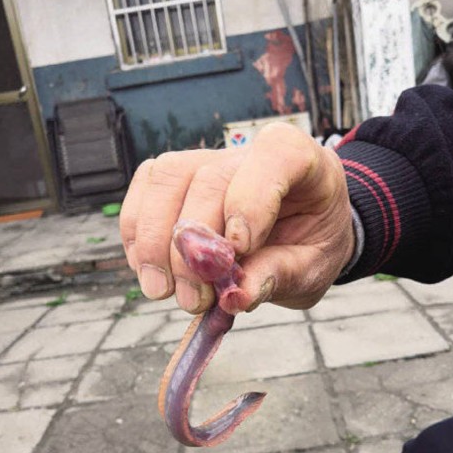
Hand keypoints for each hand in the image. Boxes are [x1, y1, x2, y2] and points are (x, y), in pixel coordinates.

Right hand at [120, 122, 354, 312]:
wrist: (299, 232)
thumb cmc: (311, 242)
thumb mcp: (313, 266)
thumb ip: (280, 275)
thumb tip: (236, 296)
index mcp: (301, 160)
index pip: (274, 155)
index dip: (251, 201)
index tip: (239, 250)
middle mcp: (248, 152)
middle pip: (208, 178)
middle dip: (194, 245)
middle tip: (194, 300)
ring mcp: (208, 159)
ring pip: (166, 178)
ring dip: (155, 241)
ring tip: (163, 292)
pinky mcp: (178, 177)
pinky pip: (145, 189)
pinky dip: (139, 233)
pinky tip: (151, 270)